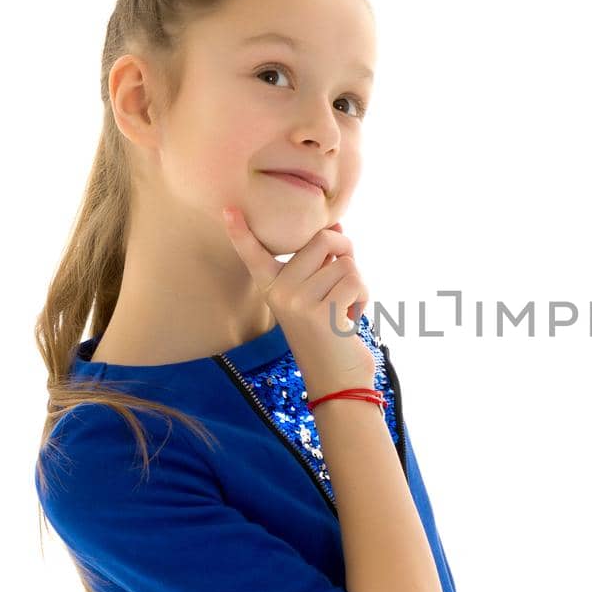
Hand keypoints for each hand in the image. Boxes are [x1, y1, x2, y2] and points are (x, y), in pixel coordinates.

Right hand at [220, 207, 376, 398]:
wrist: (338, 383)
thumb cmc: (333, 335)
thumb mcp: (321, 295)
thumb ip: (324, 262)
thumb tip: (336, 227)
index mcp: (274, 288)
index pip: (254, 255)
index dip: (241, 232)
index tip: (227, 209)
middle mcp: (279, 293)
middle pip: (322, 240)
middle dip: (346, 251)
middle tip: (346, 280)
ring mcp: (297, 302)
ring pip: (346, 263)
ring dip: (358, 284)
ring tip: (345, 309)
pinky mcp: (321, 313)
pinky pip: (355, 281)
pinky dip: (363, 297)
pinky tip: (351, 318)